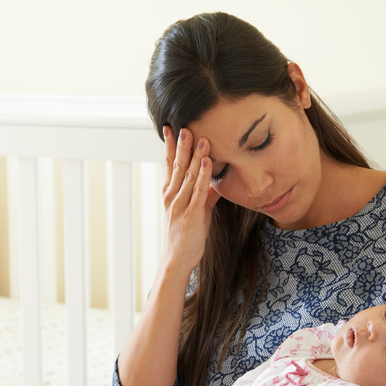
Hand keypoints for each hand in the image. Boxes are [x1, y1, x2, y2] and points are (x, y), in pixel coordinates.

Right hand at [161, 126, 220, 271]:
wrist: (177, 259)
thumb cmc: (185, 236)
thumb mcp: (195, 212)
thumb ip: (204, 196)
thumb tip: (215, 184)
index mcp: (170, 193)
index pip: (169, 165)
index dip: (171, 146)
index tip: (170, 128)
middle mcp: (172, 196)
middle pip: (177, 166)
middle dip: (182, 145)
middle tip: (184, 125)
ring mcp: (180, 205)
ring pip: (188, 175)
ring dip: (195, 156)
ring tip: (201, 138)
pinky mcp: (191, 215)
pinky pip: (197, 192)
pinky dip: (202, 176)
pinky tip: (207, 162)